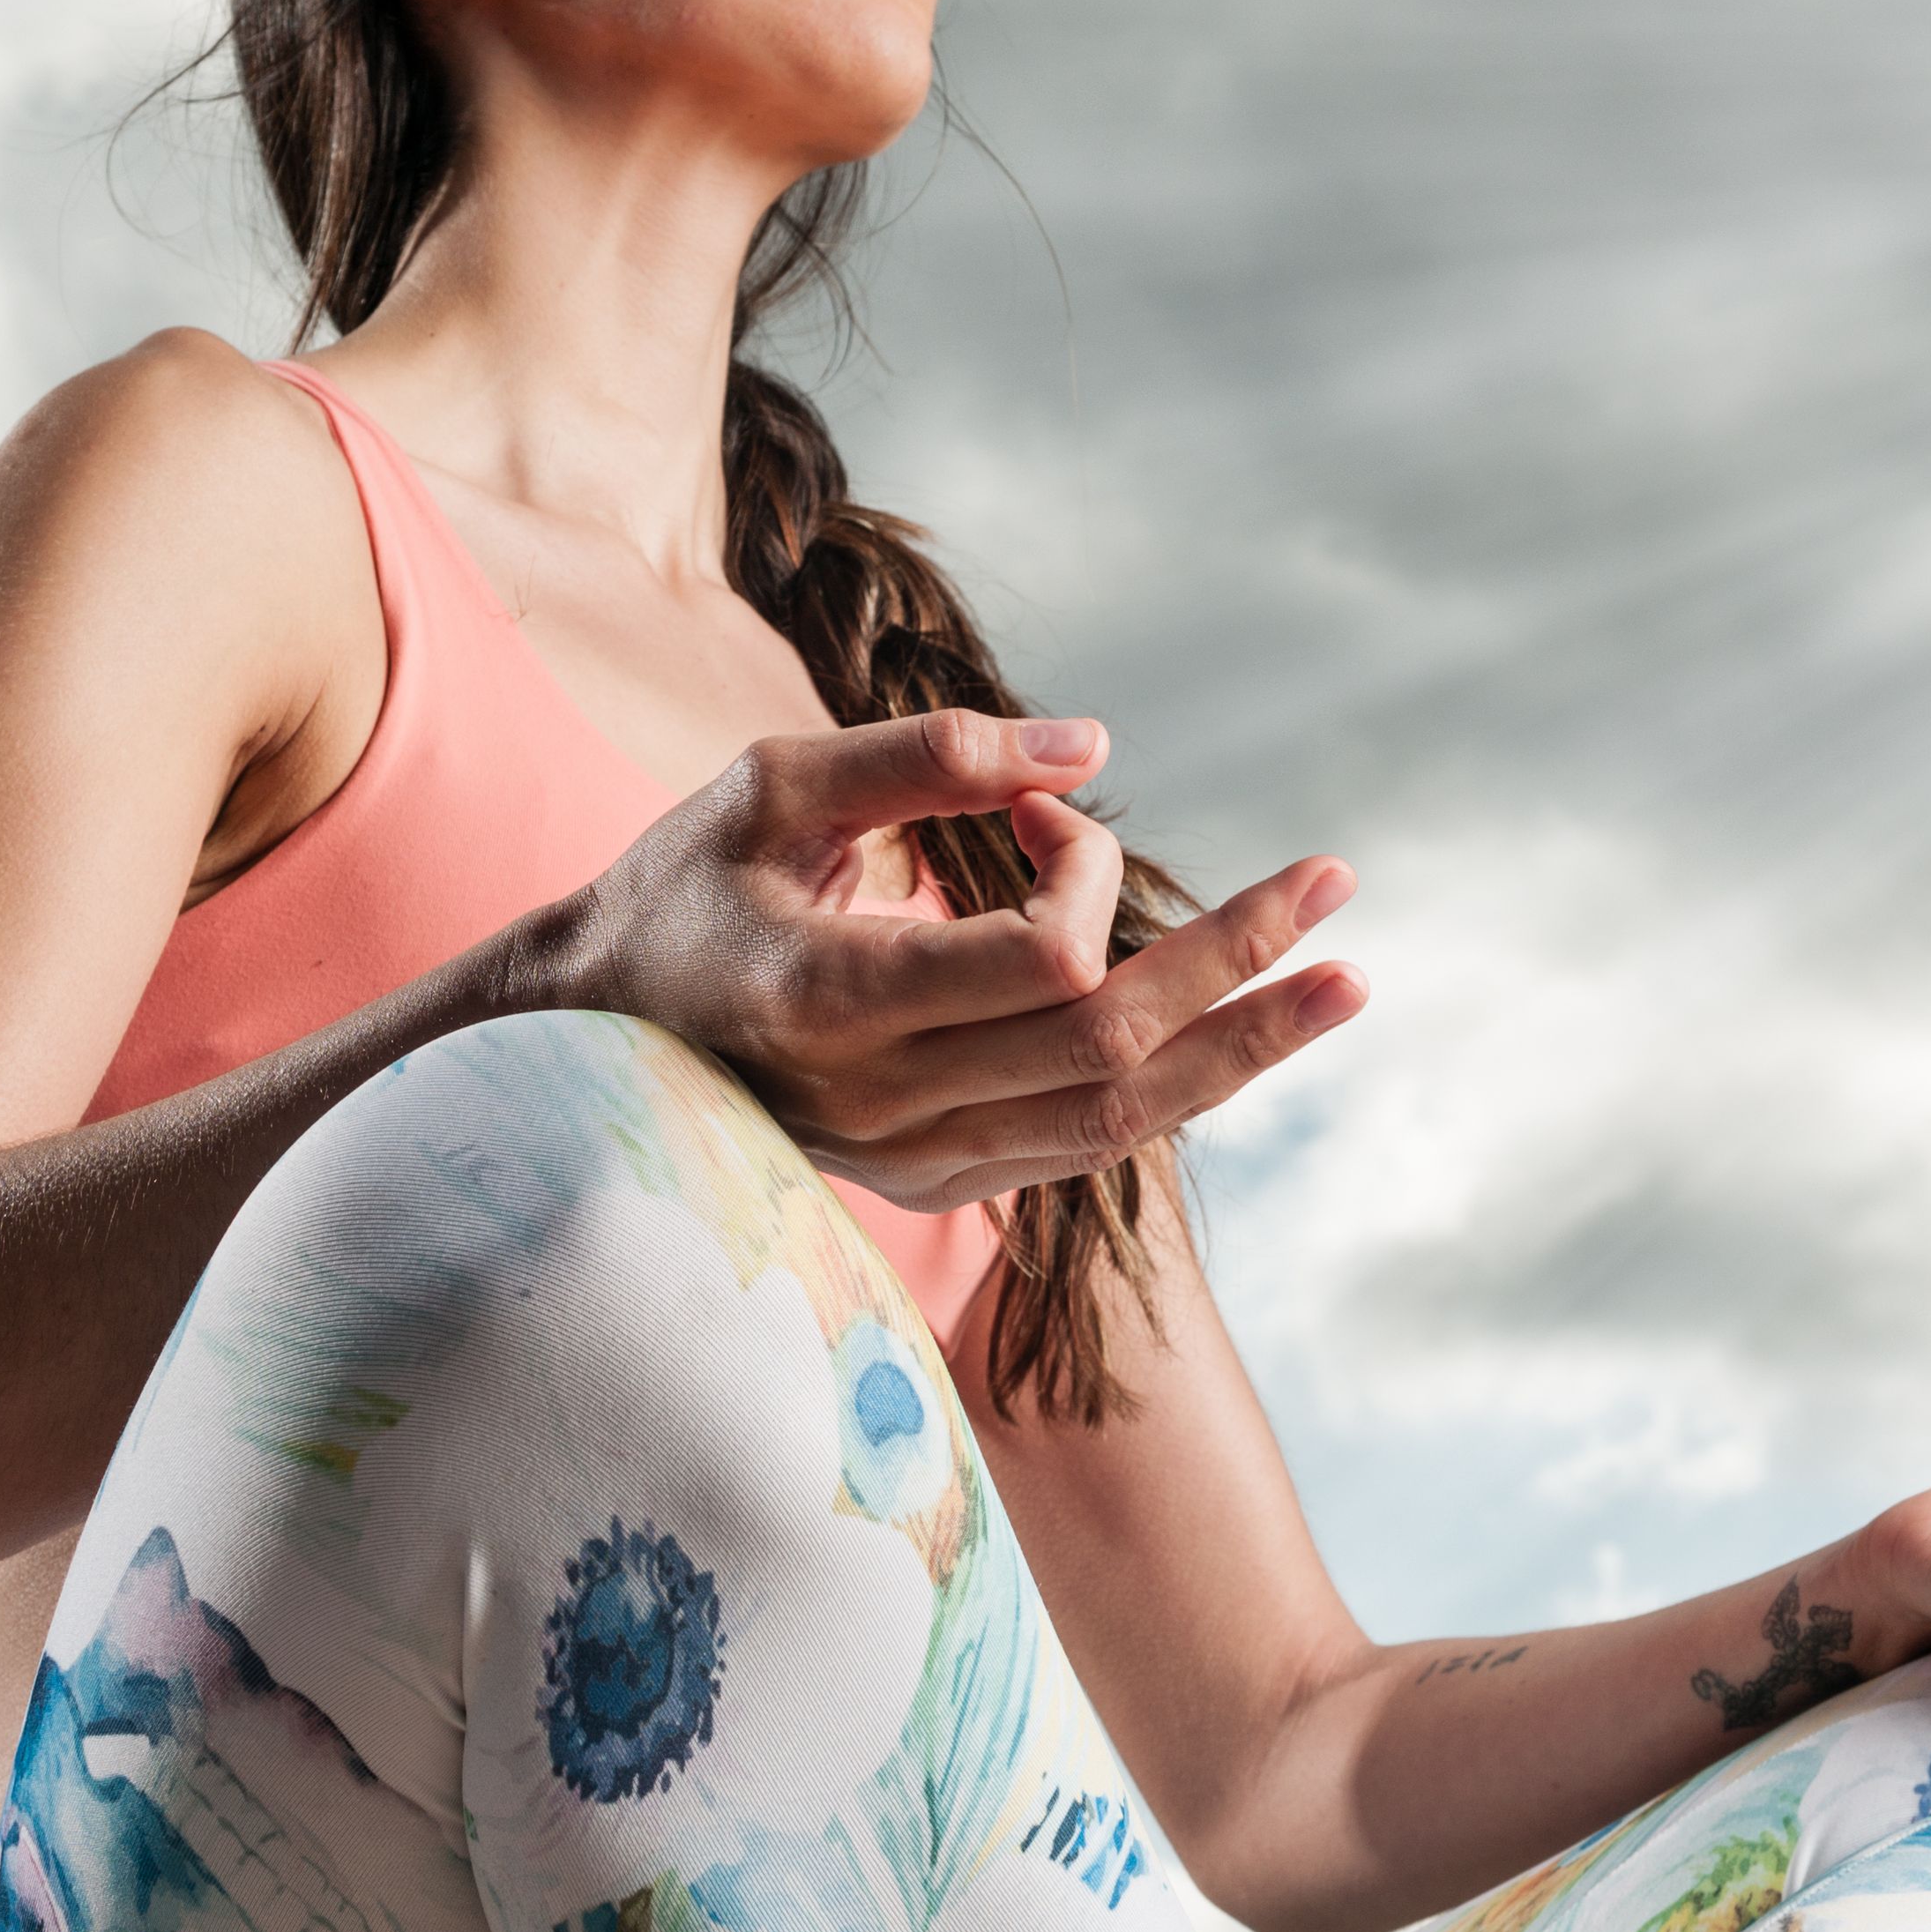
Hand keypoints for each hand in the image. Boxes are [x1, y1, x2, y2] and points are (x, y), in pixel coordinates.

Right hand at [541, 710, 1364, 1208]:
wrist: (583, 1043)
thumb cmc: (679, 889)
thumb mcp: (771, 786)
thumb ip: (926, 754)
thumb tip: (1095, 746)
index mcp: (831, 1001)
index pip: (1039, 965)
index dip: (1080, 875)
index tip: (1042, 809)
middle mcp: (880, 1106)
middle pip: (1109, 1049)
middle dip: (1236, 963)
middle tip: (1340, 884)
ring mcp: (911, 1162)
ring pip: (1117, 1123)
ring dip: (1243, 1049)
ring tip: (1347, 984)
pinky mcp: (933, 1185)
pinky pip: (1083, 1151)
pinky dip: (1174, 1090)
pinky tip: (1241, 1034)